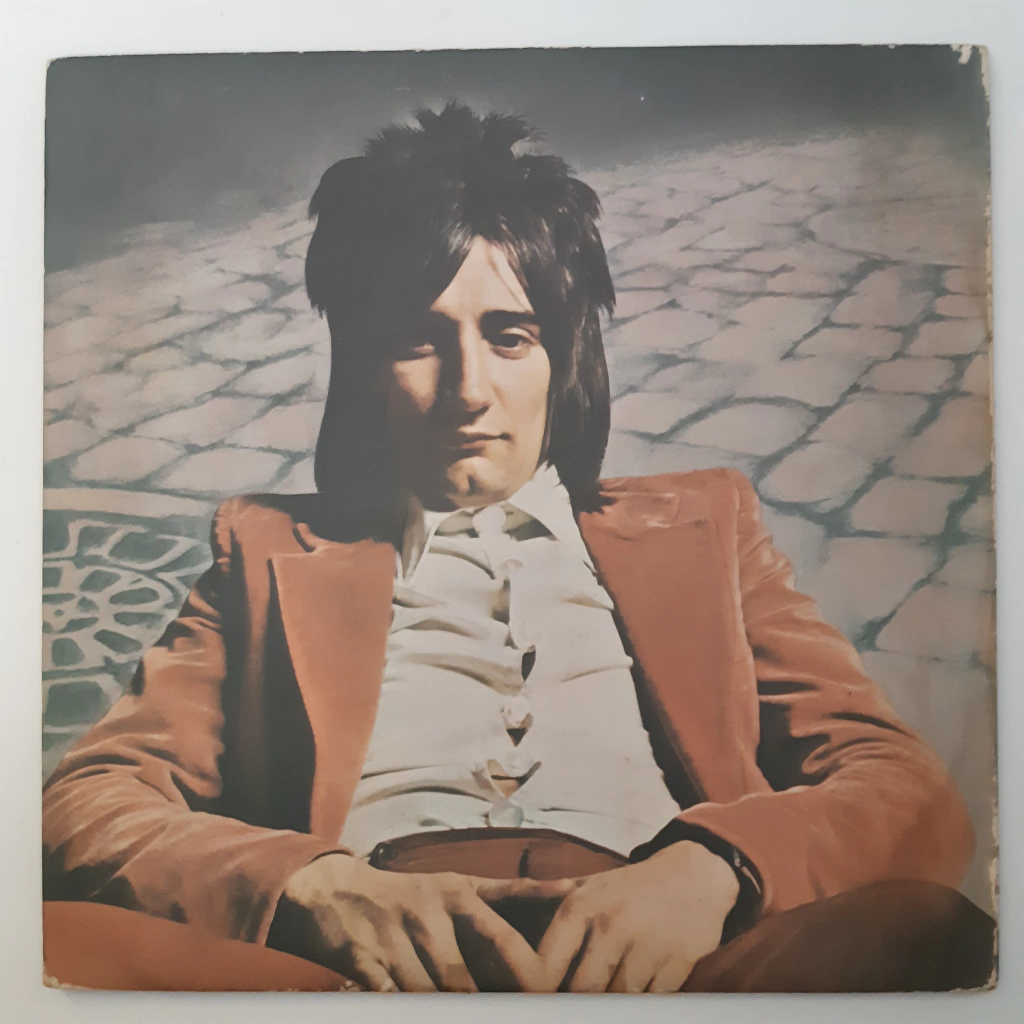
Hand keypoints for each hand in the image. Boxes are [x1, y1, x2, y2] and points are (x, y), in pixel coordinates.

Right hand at [270, 854, 573, 990]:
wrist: (333, 891)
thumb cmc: (407, 896)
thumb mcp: (454, 886)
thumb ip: (506, 896)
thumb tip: (570, 893)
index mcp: (458, 894)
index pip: (507, 916)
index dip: (535, 939)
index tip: (560, 952)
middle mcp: (430, 913)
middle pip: (467, 976)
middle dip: (489, 1001)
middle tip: (520, 1009)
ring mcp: (396, 937)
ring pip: (430, 992)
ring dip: (442, 1006)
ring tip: (460, 1011)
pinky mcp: (363, 959)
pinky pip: (390, 998)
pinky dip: (402, 1007)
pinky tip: (411, 1007)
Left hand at [536, 840, 739, 991]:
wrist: (694, 874)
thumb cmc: (630, 889)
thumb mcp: (586, 889)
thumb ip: (549, 913)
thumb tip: (503, 940)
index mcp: (580, 908)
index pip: (545, 968)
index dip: (537, 992)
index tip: (537, 1002)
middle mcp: (610, 926)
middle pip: (580, 992)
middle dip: (576, 1005)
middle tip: (574, 1004)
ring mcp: (645, 946)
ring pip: (616, 1001)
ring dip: (611, 1005)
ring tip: (606, 998)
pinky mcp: (678, 963)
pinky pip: (651, 1002)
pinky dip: (642, 1004)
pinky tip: (635, 996)